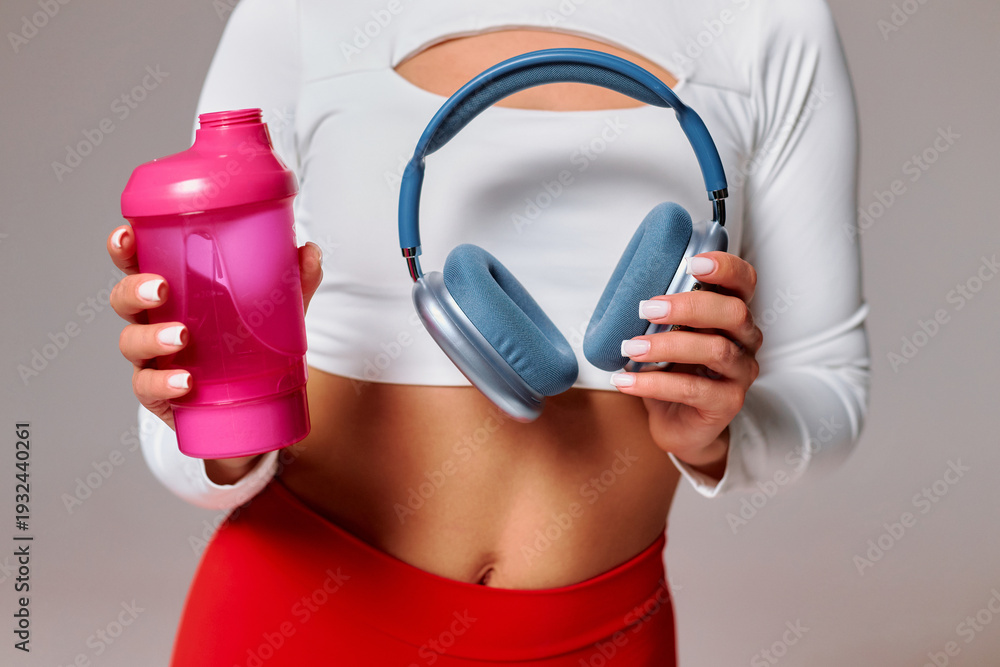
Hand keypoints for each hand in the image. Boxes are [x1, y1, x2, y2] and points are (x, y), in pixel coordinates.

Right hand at [107, 225, 323, 480]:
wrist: (255, 410)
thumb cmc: (251, 348)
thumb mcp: (277, 313)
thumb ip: (293, 283)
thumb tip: (311, 251)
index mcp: (175, 293)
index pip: (138, 264)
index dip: (124, 249)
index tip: (126, 237)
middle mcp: (155, 322)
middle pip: (124, 300)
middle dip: (134, 290)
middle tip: (159, 288)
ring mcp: (153, 360)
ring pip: (132, 343)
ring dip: (152, 337)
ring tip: (182, 336)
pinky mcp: (160, 396)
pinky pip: (149, 388)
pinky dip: (164, 383)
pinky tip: (184, 381)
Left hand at [611, 251, 762, 478]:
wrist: (678, 424)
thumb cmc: (673, 371)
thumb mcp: (667, 336)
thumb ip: (662, 313)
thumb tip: (628, 288)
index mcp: (732, 315)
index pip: (744, 282)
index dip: (726, 268)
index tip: (693, 262)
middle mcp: (745, 341)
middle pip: (734, 312)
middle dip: (689, 306)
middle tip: (648, 309)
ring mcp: (740, 373)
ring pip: (716, 350)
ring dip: (667, 346)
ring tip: (629, 348)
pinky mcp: (727, 403)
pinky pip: (693, 389)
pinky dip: (654, 384)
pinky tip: (625, 380)